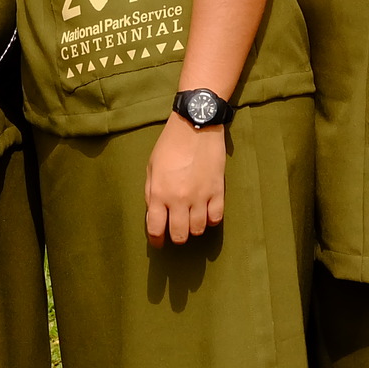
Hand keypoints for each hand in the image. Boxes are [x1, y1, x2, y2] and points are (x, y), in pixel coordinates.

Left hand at [144, 112, 225, 246]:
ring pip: (198, 230)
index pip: (156, 229)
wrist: (196, 125)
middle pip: (179, 235)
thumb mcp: (151, 167)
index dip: (156, 240)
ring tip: (191, 221)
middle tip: (176, 231)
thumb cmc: (170, 144)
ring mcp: (200, 197)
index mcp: (159, 193)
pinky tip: (207, 213)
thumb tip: (154, 212)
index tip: (158, 242)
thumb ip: (150, 192)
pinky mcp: (218, 191)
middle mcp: (179, 199)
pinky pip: (216, 218)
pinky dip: (211, 220)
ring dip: (194, 229)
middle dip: (176, 237)